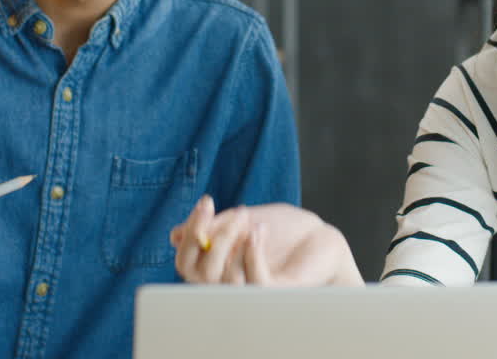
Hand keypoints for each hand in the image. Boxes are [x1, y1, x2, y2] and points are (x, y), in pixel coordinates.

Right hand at [171, 196, 361, 286]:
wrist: (321, 240)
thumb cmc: (282, 231)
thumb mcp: (243, 223)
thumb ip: (213, 228)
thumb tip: (175, 235)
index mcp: (216, 268)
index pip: (186, 260)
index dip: (190, 232)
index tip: (207, 201)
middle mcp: (227, 285)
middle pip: (195, 274)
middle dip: (210, 237)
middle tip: (237, 211)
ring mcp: (250, 293)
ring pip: (221, 280)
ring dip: (233, 242)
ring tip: (253, 221)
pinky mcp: (275, 295)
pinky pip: (253, 282)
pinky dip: (252, 253)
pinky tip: (259, 231)